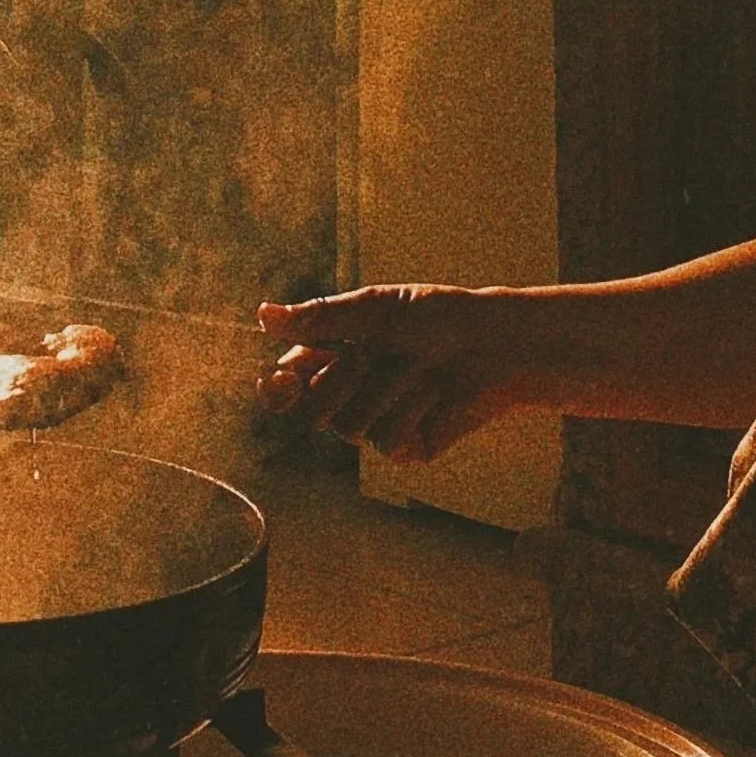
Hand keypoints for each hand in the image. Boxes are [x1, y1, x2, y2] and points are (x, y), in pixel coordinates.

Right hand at [255, 285, 531, 463]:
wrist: (492, 344)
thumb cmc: (434, 317)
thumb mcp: (374, 309)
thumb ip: (320, 318)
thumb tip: (264, 315)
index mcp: (330, 360)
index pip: (284, 385)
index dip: (274, 388)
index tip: (280, 378)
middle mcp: (346, 396)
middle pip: (308, 412)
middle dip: (336, 384)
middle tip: (366, 359)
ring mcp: (374, 424)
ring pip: (349, 426)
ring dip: (386, 391)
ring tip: (418, 368)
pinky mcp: (405, 447)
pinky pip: (386, 440)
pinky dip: (411, 409)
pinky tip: (435, 391)